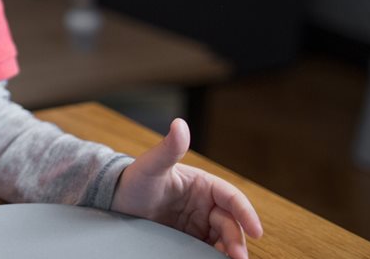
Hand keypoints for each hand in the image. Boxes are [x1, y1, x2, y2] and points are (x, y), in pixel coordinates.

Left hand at [111, 118, 262, 258]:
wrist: (114, 201)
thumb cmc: (133, 179)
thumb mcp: (151, 165)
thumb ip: (169, 147)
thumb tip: (180, 124)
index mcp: (203, 184)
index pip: (232, 198)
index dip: (246, 213)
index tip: (256, 231)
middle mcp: (204, 204)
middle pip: (230, 223)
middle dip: (236, 239)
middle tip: (237, 256)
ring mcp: (197, 223)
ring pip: (222, 238)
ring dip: (228, 250)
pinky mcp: (188, 239)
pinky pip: (207, 249)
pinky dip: (214, 255)